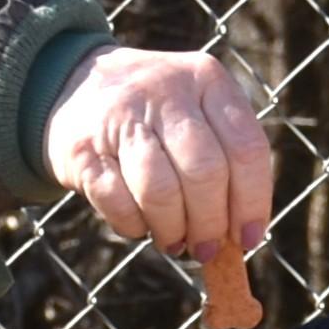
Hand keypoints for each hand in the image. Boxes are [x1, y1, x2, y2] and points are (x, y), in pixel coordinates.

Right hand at [44, 45, 271, 263]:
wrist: (76, 83)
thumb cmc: (156, 118)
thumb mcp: (199, 116)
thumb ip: (226, 164)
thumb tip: (241, 239)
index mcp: (207, 80)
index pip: (246, 149)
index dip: (252, 203)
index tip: (247, 238)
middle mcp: (166, 89)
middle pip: (205, 172)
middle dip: (210, 223)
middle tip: (206, 248)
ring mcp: (120, 114)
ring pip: (161, 190)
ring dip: (172, 230)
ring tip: (173, 240)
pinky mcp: (83, 147)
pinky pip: (117, 202)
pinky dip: (133, 225)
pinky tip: (139, 223)